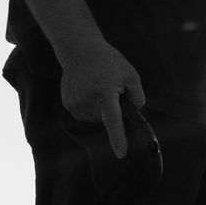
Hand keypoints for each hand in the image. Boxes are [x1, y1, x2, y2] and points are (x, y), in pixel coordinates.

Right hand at [58, 39, 144, 157]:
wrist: (79, 50)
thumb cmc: (108, 61)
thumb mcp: (130, 74)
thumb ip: (137, 95)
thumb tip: (137, 111)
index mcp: (105, 94)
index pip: (113, 121)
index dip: (118, 138)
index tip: (121, 154)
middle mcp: (88, 101)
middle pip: (105, 120)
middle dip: (111, 110)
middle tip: (110, 90)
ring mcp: (75, 104)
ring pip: (94, 119)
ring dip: (99, 109)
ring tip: (97, 87)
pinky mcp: (68, 104)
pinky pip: (84, 115)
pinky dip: (89, 107)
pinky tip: (88, 90)